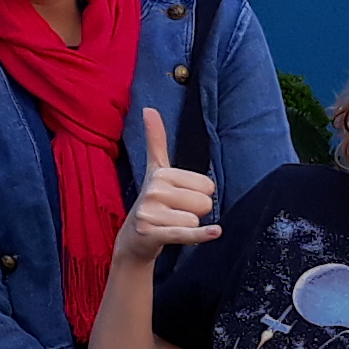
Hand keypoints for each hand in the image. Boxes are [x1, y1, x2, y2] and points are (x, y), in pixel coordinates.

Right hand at [113, 108, 219, 265]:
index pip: (207, 185)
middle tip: (175, 214)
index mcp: (161, 173)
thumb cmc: (152, 202)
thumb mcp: (155, 170)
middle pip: (204, 202)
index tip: (179, 198)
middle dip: (195, 213)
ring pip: (196, 220)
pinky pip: (185, 233)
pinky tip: (215, 232)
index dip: (198, 196)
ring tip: (170, 225)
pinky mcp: (152, 234)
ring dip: (188, 227)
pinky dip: (200, 236)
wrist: (134, 239)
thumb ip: (155, 140)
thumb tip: (148, 109)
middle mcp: (153, 191)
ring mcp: (150, 213)